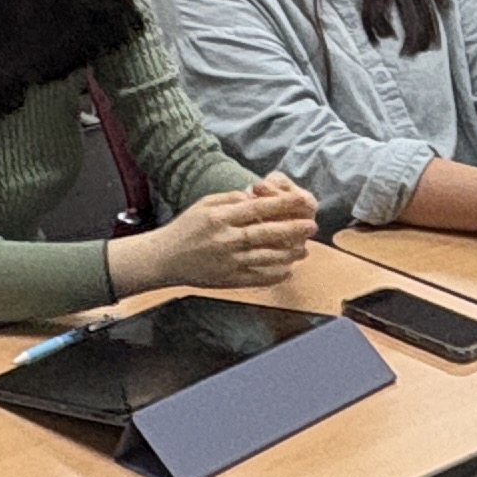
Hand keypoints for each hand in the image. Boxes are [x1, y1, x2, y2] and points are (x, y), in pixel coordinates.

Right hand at [115, 173, 313, 293]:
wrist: (164, 259)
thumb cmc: (185, 229)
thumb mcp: (204, 204)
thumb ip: (230, 199)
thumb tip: (255, 197)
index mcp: (220, 217)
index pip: (258, 209)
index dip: (282, 204)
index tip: (302, 200)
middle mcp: (225, 239)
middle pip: (266, 234)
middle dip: (292, 229)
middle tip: (312, 225)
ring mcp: (228, 262)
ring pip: (266, 258)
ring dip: (289, 253)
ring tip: (304, 248)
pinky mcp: (229, 279)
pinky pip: (257, 277)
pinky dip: (275, 274)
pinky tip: (288, 269)